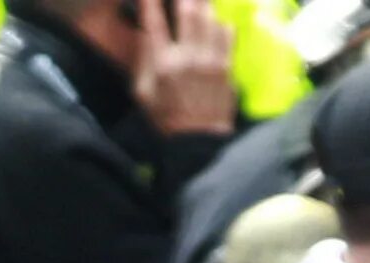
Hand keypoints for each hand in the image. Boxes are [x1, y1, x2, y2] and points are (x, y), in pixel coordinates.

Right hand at [134, 0, 234, 136]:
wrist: (197, 142)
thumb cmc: (165, 118)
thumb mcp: (142, 94)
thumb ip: (142, 61)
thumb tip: (145, 33)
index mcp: (163, 64)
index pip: (154, 22)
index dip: (150, 3)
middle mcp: (188, 57)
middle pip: (187, 10)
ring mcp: (211, 59)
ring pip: (209, 17)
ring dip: (203, 4)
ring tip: (198, 0)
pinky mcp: (227, 65)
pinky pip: (227, 32)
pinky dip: (220, 22)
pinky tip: (214, 21)